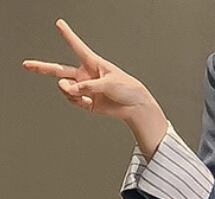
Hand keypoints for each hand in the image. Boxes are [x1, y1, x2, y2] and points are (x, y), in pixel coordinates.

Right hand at [21, 18, 156, 122]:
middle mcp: (84, 75)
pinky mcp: (85, 101)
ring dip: (70, 92)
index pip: (77, 47)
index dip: (67, 35)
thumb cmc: (127, 88)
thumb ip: (89, 87)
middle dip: (41, 67)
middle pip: (58, 70)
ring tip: (82, 95)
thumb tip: (72, 91)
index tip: (59, 23)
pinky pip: (73, 100)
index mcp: (92, 63)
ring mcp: (83, 88)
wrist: (134, 106)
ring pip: (64, 88)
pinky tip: (89, 103)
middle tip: (26, 65)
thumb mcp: (109, 83)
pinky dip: (78, 102)